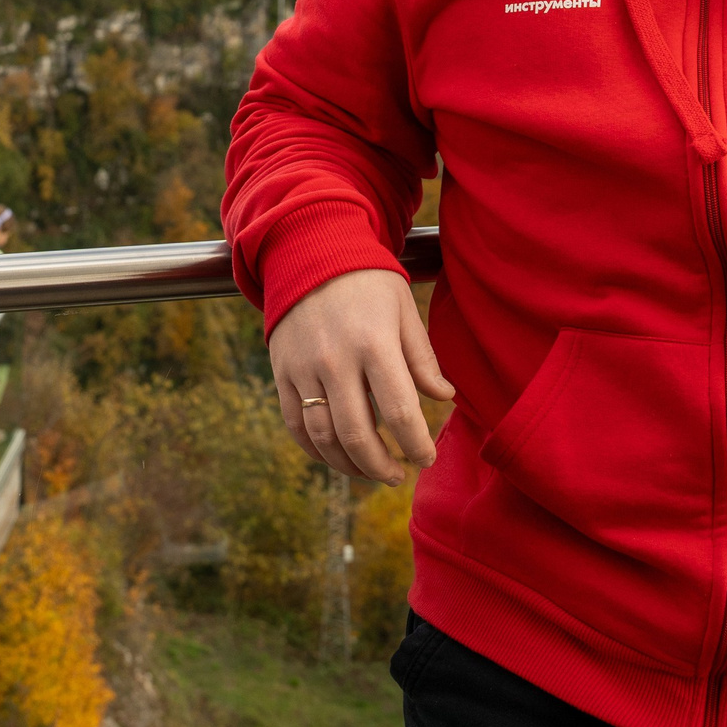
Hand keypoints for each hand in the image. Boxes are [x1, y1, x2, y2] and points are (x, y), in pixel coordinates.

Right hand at [267, 268, 454, 484]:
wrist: (307, 252)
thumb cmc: (367, 281)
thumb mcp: (403, 310)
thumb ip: (422, 358)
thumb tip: (444, 397)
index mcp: (374, 344)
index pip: (399, 412)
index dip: (416, 444)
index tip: (428, 458)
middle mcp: (335, 361)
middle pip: (358, 435)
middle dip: (382, 466)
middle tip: (399, 475)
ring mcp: (303, 370)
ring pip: (324, 438)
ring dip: (350, 466)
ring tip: (371, 472)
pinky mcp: (282, 373)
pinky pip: (296, 425)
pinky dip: (316, 450)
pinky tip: (337, 457)